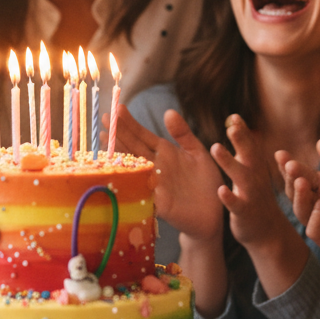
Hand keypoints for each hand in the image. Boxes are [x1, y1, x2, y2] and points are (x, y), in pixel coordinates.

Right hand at [110, 105, 224, 242]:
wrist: (216, 211)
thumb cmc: (206, 181)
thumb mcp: (197, 152)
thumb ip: (183, 133)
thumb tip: (168, 112)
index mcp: (164, 152)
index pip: (142, 135)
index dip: (129, 123)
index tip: (117, 108)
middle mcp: (154, 166)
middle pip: (133, 147)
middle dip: (118, 133)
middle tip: (104, 117)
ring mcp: (153, 183)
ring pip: (132, 166)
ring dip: (118, 154)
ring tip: (103, 138)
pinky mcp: (158, 202)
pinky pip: (141, 190)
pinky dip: (129, 181)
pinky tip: (116, 171)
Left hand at [212, 115, 292, 249]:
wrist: (266, 231)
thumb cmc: (255, 196)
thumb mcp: (252, 171)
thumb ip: (245, 149)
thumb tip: (234, 124)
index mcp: (256, 166)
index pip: (250, 145)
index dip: (244, 131)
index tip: (234, 116)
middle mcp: (256, 177)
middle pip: (251, 156)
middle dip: (242, 141)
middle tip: (231, 126)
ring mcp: (252, 195)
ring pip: (242, 177)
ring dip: (229, 162)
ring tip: (215, 148)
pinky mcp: (245, 213)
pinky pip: (237, 205)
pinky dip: (230, 198)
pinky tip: (221, 190)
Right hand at [284, 138, 319, 269]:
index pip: (305, 176)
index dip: (290, 166)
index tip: (280, 154)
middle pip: (298, 194)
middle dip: (291, 180)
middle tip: (290, 166)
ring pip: (302, 213)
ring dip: (299, 198)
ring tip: (302, 182)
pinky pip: (316, 233)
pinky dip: (314, 220)